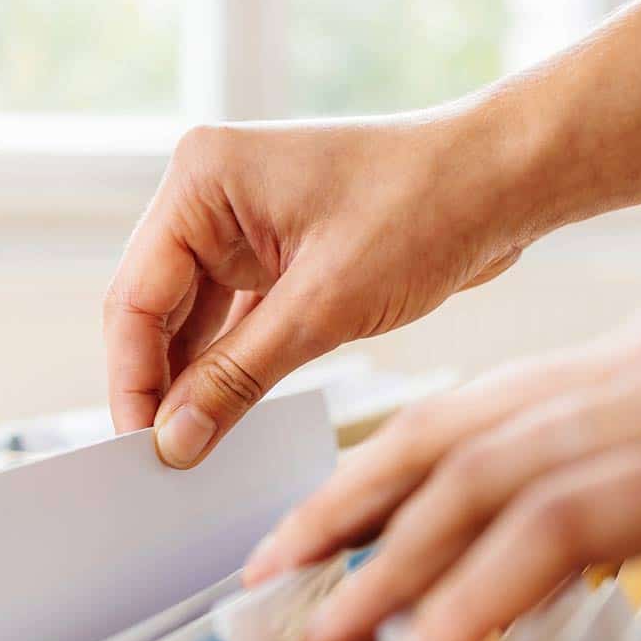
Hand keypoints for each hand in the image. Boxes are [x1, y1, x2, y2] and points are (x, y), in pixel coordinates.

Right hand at [103, 107, 545, 466]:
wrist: (506, 180)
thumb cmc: (426, 208)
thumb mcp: (324, 307)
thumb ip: (237, 377)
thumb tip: (176, 440)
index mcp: (203, 179)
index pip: (136, 296)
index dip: (133, 379)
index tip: (140, 447)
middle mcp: (212, 196)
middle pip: (156, 310)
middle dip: (161, 384)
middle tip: (163, 461)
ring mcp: (244, 225)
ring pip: (194, 321)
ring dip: (197, 382)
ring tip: (195, 449)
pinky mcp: (278, 254)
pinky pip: (235, 321)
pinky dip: (234, 367)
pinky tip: (228, 415)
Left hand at [243, 230, 640, 640]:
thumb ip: (618, 457)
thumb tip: (559, 520)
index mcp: (597, 374)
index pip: (452, 419)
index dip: (365, 473)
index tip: (308, 524)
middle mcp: (597, 387)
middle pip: (434, 445)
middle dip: (339, 514)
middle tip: (273, 578)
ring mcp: (638, 421)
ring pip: (469, 492)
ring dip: (384, 570)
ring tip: (324, 635)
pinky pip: (549, 538)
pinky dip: (470, 602)